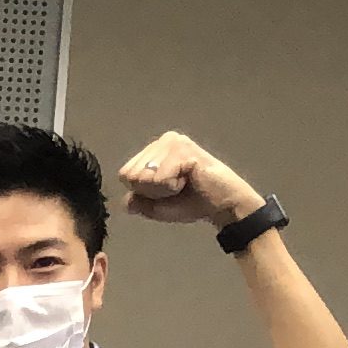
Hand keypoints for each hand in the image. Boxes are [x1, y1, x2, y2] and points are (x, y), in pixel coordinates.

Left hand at [115, 129, 263, 230]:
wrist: (222, 204)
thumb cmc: (192, 202)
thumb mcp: (156, 206)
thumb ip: (138, 202)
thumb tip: (126, 202)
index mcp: (154, 149)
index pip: (125, 175)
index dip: (142, 192)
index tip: (166, 191)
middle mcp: (163, 140)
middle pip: (131, 176)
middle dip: (150, 191)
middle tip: (177, 187)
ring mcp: (173, 142)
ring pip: (144, 178)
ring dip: (162, 190)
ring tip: (184, 183)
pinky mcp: (183, 150)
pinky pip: (160, 179)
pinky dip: (172, 188)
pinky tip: (190, 180)